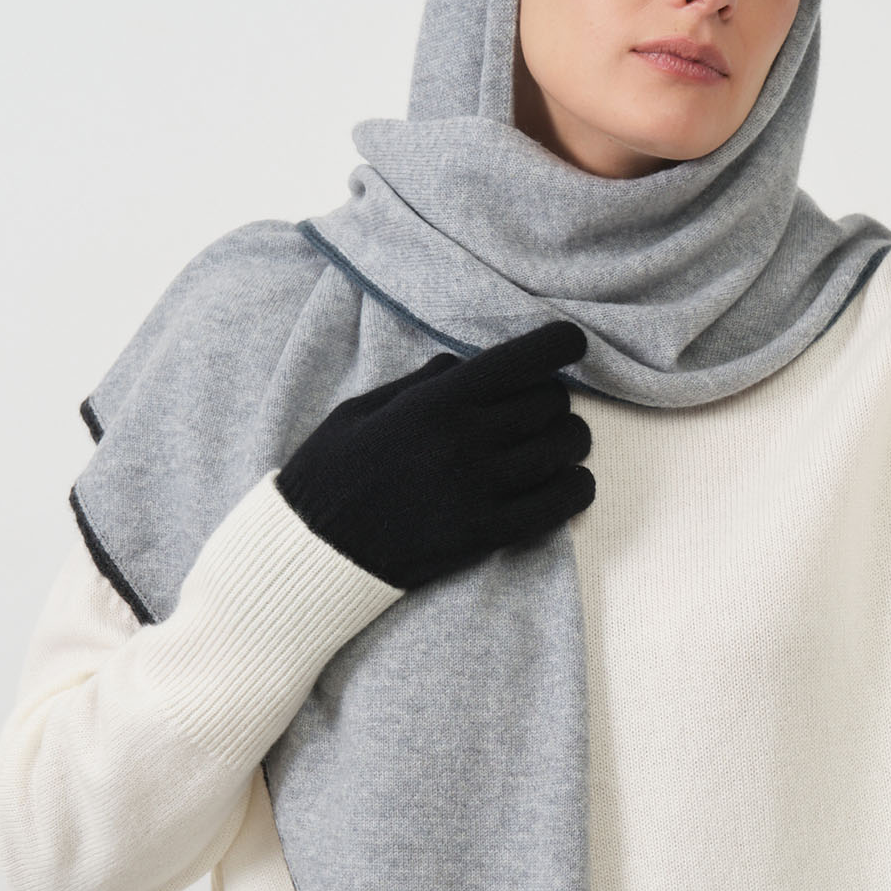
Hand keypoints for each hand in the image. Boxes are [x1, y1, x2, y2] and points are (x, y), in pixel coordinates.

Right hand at [276, 319, 595, 590]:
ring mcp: (480, 489)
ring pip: (565, 448)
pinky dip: (576, 487)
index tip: (571, 342)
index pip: (523, 360)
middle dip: (552, 399)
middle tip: (538, 407)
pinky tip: (568, 481)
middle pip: (550, 403)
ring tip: (554, 443)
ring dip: (569, 440)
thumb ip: (427, 382)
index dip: (560, 343)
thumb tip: (474, 363)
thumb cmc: (334, 471)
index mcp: (436, 402)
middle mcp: (465, 440)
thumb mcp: (368, 407)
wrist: (314, 548)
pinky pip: (561, 503)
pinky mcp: (487, 533)